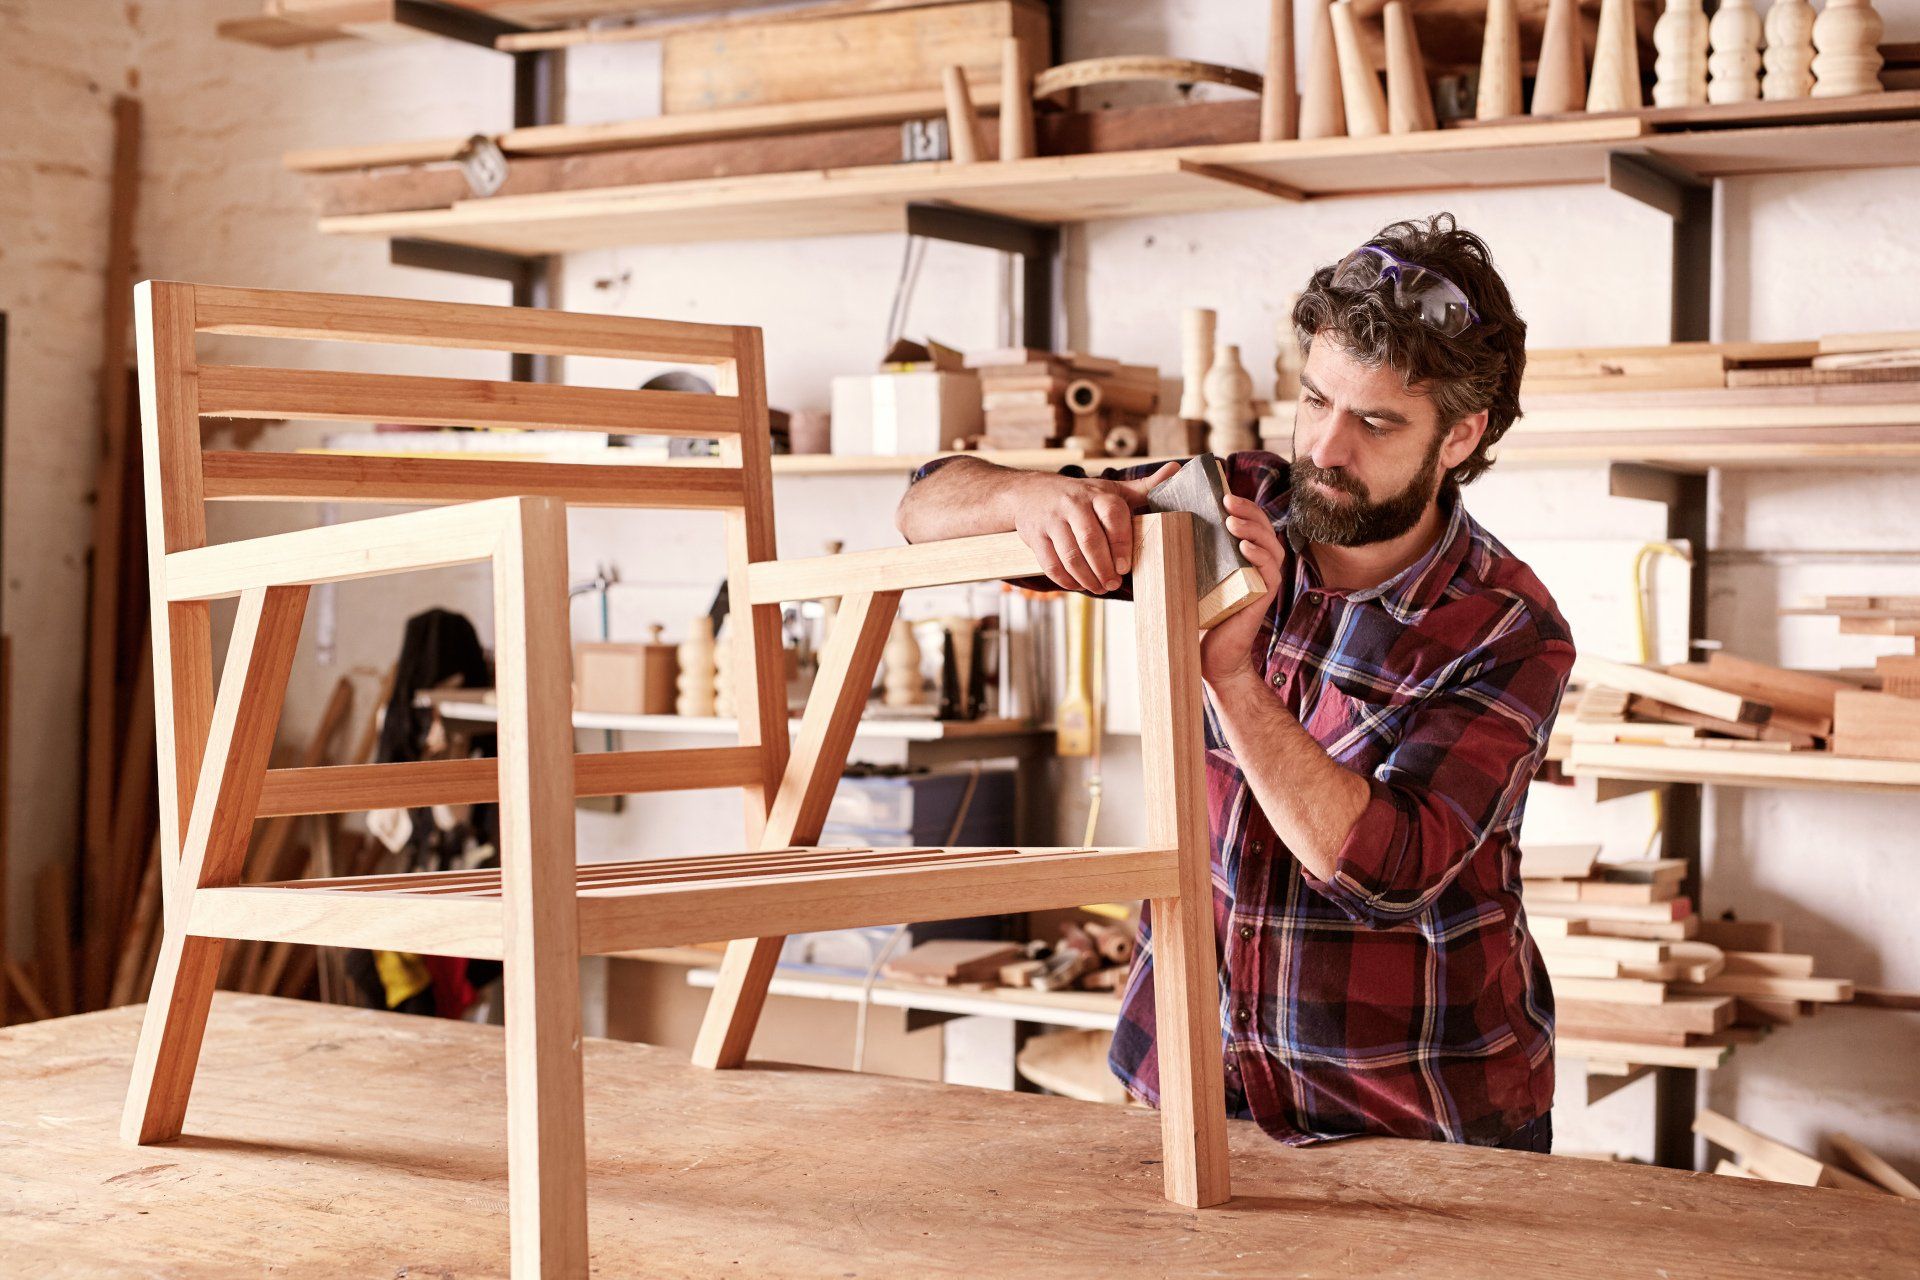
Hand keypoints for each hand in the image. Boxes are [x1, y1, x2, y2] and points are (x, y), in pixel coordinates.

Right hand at [1009, 461, 1179, 593]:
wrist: (1030, 492)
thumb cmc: (1080, 495)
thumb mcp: (1110, 489)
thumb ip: (1144, 488)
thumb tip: (1176, 470)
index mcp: (1097, 494)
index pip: (1112, 515)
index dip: (1121, 543)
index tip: (1125, 566)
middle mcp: (1073, 504)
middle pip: (1090, 540)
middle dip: (1104, 568)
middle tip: (1113, 584)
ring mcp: (1052, 521)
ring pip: (1070, 556)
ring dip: (1087, 578)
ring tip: (1099, 587)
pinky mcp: (1035, 537)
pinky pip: (1050, 564)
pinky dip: (1066, 580)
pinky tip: (1078, 584)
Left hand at [1200, 492, 1284, 685]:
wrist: (1209, 658)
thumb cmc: (1200, 617)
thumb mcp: (1193, 578)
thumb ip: (1188, 555)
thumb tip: (1159, 528)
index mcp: (1245, 558)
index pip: (1252, 524)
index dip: (1244, 506)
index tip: (1222, 494)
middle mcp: (1259, 567)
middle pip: (1265, 529)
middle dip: (1248, 510)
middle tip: (1226, 500)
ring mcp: (1263, 583)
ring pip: (1271, 547)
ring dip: (1253, 530)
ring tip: (1232, 521)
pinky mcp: (1263, 599)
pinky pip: (1271, 572)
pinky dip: (1260, 557)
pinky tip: (1244, 547)